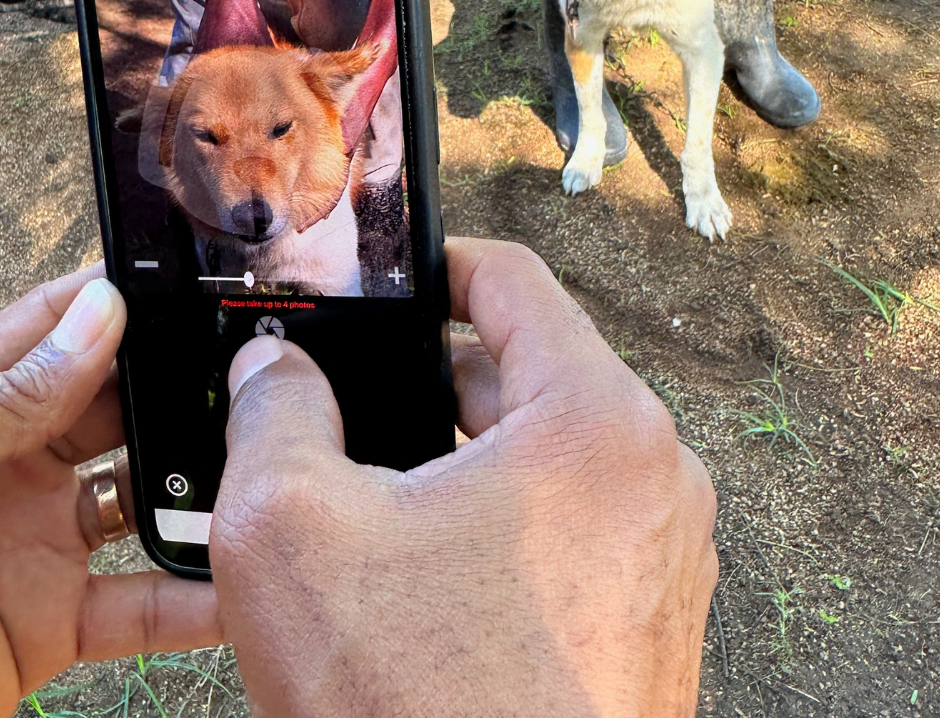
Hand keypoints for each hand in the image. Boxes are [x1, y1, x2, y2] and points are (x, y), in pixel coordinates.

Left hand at [0, 267, 221, 717]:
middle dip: (182, 385)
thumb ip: (6, 394)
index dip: (123, 300)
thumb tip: (101, 312)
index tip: (197, 282)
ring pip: (147, 496)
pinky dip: (192, 602)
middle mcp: (16, 462)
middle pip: (122, 406)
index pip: (60, 327)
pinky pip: (140, 606)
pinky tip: (236, 584)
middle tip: (252, 374)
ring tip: (259, 465)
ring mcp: (40, 538)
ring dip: (201, 485)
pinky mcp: (54, 620)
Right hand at [211, 238, 717, 717]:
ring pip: (548, 448)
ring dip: (466, 449)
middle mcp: (656, 474)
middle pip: (530, 368)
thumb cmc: (421, 710)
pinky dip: (504, 514)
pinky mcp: (650, 611)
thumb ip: (274, 414)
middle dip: (436, 374)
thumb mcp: (293, 529)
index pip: (513, 282)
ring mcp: (665, 549)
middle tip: (359, 398)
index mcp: (596, 423)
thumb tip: (275, 368)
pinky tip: (432, 562)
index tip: (388, 279)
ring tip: (385, 484)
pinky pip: (571, 520)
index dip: (437, 266)